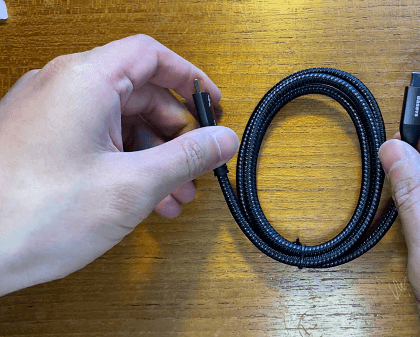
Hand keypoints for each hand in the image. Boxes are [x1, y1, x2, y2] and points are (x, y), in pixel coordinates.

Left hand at [0, 35, 238, 295]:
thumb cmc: (34, 216)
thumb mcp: (132, 185)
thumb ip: (186, 157)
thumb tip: (223, 138)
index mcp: (84, 80)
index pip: (151, 55)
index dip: (189, 78)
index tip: (212, 105)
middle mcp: (61, 87)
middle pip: (138, 93)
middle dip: (174, 133)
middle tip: (195, 165)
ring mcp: (46, 113)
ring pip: (118, 121)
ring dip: (152, 155)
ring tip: (173, 194)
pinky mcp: (39, 139)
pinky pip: (94, 138)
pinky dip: (124, 162)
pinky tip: (142, 197)